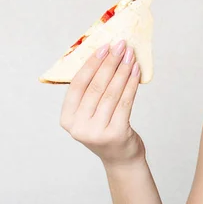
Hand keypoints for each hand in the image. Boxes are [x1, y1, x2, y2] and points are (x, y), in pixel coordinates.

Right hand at [60, 40, 145, 166]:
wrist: (120, 158)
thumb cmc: (105, 128)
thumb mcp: (90, 113)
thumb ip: (90, 91)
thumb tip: (104, 55)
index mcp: (67, 119)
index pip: (77, 85)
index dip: (91, 64)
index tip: (103, 47)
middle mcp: (78, 127)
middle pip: (96, 87)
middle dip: (110, 63)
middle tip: (120, 45)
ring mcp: (97, 132)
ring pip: (112, 93)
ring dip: (123, 70)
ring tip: (130, 55)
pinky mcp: (116, 134)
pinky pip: (125, 102)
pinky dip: (131, 84)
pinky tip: (136, 71)